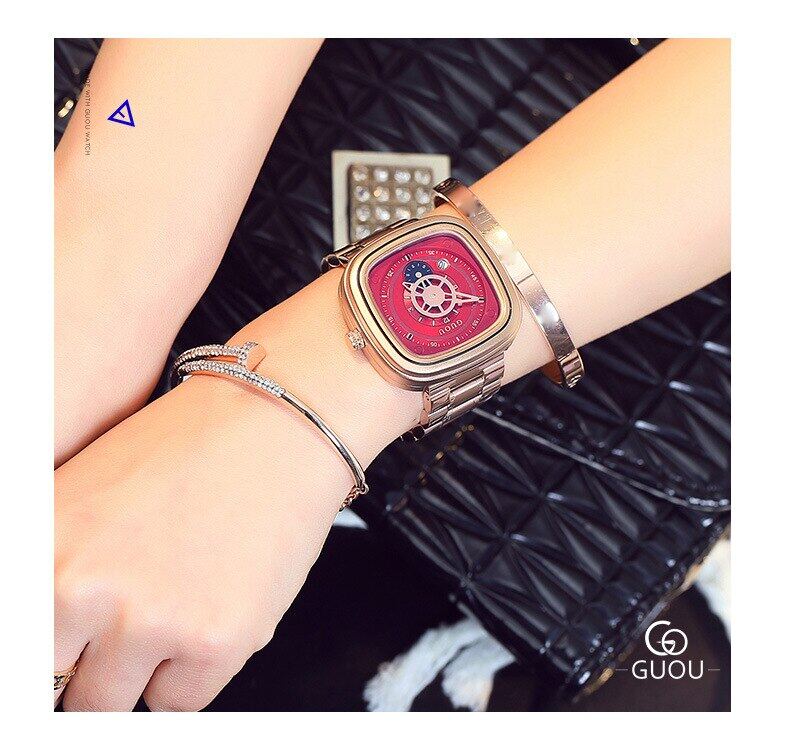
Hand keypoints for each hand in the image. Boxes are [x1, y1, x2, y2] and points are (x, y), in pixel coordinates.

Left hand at [55, 373, 350, 710]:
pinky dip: (190, 670)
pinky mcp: (216, 640)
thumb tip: (50, 637)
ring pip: (115, 703)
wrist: (275, 423)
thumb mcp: (85, 494)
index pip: (24, 653)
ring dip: (141, 670)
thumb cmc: (190, 445)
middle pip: (59, 691)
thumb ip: (54, 569)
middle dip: (88, 668)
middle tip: (127, 622)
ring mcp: (149, 620)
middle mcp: (80, 590)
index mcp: (39, 552)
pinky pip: (179, 702)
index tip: (71, 649)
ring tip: (173, 605)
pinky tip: (209, 609)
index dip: (54, 652)